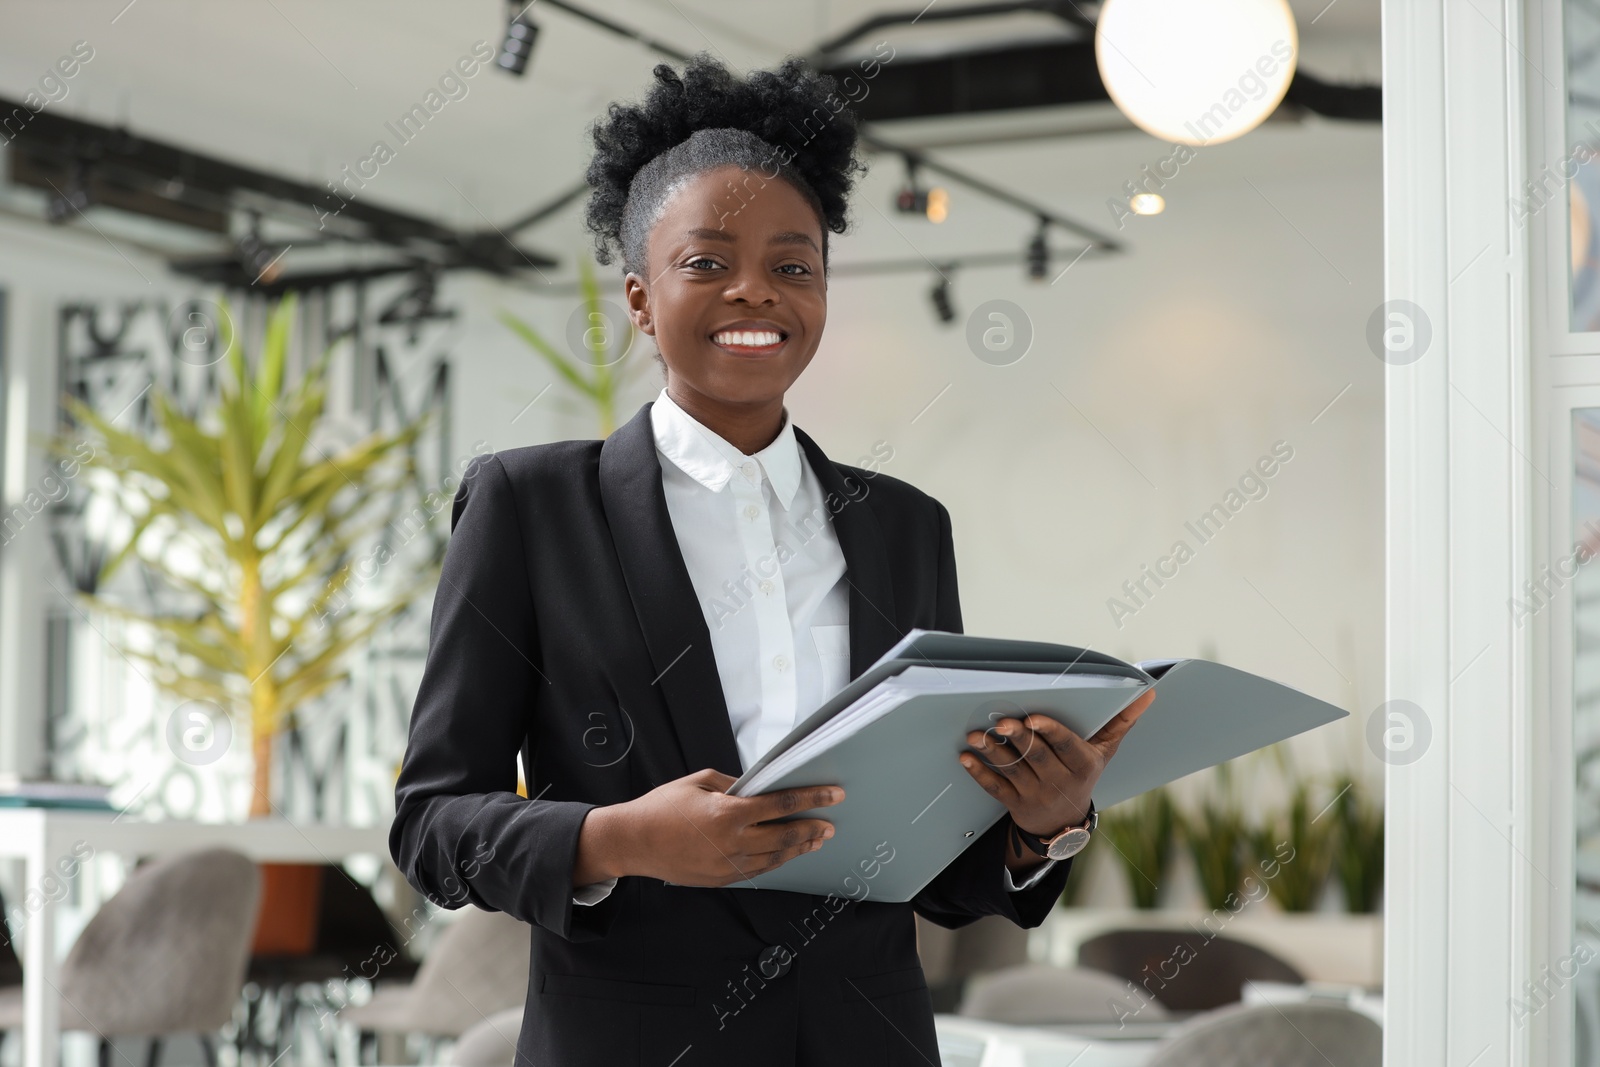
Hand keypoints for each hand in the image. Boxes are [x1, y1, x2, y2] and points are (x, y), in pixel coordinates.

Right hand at [574, 769, 843, 887]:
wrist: (633, 842)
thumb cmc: (662, 807)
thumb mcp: (699, 781)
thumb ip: (733, 786)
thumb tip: (758, 788)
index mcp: (728, 813)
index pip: (781, 804)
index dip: (812, 799)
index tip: (834, 795)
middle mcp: (733, 842)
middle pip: (785, 836)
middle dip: (812, 828)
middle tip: (830, 823)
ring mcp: (728, 864)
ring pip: (775, 858)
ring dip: (799, 848)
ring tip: (816, 839)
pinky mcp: (722, 878)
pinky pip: (757, 870)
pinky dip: (776, 861)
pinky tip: (786, 854)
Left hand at [958, 690, 1154, 836]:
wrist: (1065, 824)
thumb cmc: (1083, 774)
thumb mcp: (1106, 751)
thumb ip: (1122, 721)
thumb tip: (1147, 692)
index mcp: (1082, 765)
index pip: (1066, 746)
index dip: (1050, 732)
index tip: (1033, 718)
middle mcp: (1060, 782)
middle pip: (1037, 757)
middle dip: (1018, 738)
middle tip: (1001, 722)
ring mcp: (1036, 794)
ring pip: (1013, 771)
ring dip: (993, 752)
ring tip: (977, 735)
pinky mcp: (1015, 803)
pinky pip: (995, 788)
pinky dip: (979, 773)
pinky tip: (966, 757)